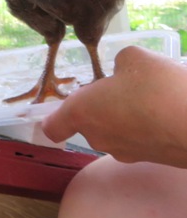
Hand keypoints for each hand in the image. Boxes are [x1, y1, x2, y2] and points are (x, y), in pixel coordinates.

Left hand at [42, 46, 186, 166]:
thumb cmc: (159, 89)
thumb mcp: (135, 58)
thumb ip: (120, 62)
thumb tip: (124, 71)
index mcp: (82, 112)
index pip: (53, 127)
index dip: (54, 117)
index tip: (61, 106)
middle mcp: (98, 137)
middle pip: (88, 122)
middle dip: (100, 105)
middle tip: (121, 85)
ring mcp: (125, 152)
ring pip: (114, 129)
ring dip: (125, 114)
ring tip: (150, 95)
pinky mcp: (152, 160)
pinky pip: (138, 137)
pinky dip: (147, 125)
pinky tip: (165, 108)